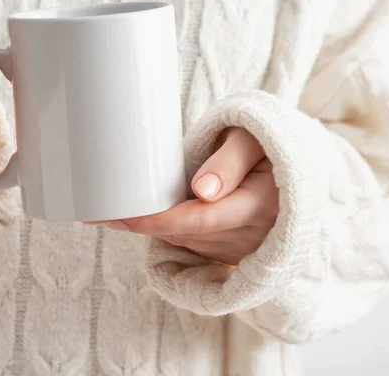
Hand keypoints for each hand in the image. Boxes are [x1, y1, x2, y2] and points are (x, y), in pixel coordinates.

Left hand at [105, 128, 278, 265]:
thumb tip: (201, 190)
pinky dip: (163, 230)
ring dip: (147, 228)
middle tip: (94, 209)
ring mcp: (238, 247)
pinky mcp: (229, 250)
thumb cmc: (269, 145)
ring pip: (182, 240)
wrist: (294, 171)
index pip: (200, 219)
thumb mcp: (255, 138)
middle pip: (183, 232)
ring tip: (107, 211)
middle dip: (139, 225)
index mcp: (256, 204)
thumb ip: (231, 160)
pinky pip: (189, 243)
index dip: (158, 220)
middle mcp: (247, 234)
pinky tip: (139, 217)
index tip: (121, 215)